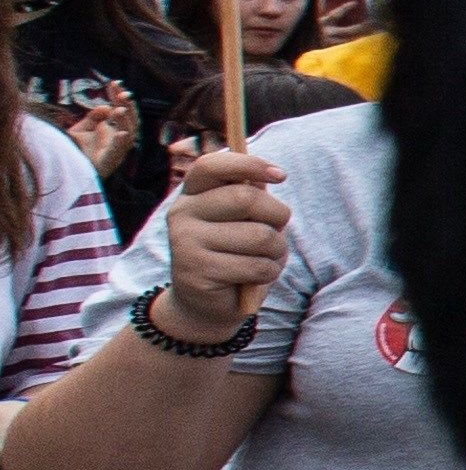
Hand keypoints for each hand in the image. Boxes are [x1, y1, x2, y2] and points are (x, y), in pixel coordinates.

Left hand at [57, 88, 129, 178]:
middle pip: (130, 120)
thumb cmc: (76, 152)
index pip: (122, 110)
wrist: (68, 174)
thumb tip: (105, 106)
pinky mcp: (110, 162)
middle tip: (123, 93)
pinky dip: (120, 142)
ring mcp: (117, 152)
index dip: (119, 97)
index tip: (114, 83)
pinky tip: (119, 133)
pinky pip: (118, 151)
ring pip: (129, 134)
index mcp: (115, 131)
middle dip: (127, 106)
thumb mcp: (82, 129)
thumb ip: (93, 117)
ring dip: (125, 121)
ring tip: (118, 110)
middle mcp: (120, 141)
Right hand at [142, 148, 284, 338]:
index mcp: (192, 194)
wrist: (206, 305)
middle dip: (278, 216)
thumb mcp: (245, 220)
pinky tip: (252, 278)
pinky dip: (268, 272)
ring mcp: (185, 242)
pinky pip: (257, 265)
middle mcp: (181, 213)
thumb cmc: (235, 253)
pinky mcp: (197, 271)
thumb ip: (252, 196)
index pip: (212, 165)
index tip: (280, 176)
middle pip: (247, 198)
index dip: (249, 164)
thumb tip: (267, 175)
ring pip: (260, 235)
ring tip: (262, 259)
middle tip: (276, 232)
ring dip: (276, 250)